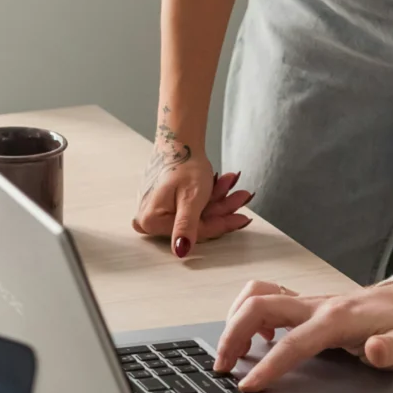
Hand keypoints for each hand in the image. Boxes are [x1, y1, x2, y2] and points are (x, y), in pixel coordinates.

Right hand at [132, 151, 253, 256]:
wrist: (179, 141)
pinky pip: (193, 208)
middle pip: (196, 224)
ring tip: (232, 184)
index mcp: (151, 221)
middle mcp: (150, 219)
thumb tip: (181, 251)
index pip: (193, 233)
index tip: (242, 218)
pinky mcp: (166, 204)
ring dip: (219, 201)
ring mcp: (158, 211)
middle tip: (242, 196)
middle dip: (222, 208)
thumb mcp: (190, 199)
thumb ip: (186, 227)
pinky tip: (223, 184)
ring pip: (198, 215)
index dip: (219, 224)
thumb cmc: (183, 164)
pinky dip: (210, 197)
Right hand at [214, 282, 392, 391]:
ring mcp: (306, 301)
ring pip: (257, 296)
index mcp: (337, 319)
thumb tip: (374, 350)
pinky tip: (257, 338)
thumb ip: (390, 351)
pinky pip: (265, 296)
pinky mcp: (302, 302)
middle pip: (259, 306)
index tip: (248, 386)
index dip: (268, 366)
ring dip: (234, 320)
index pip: (293, 343)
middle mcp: (315, 304)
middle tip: (222, 368)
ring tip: (230, 353)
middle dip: (233, 335)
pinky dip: (248, 313)